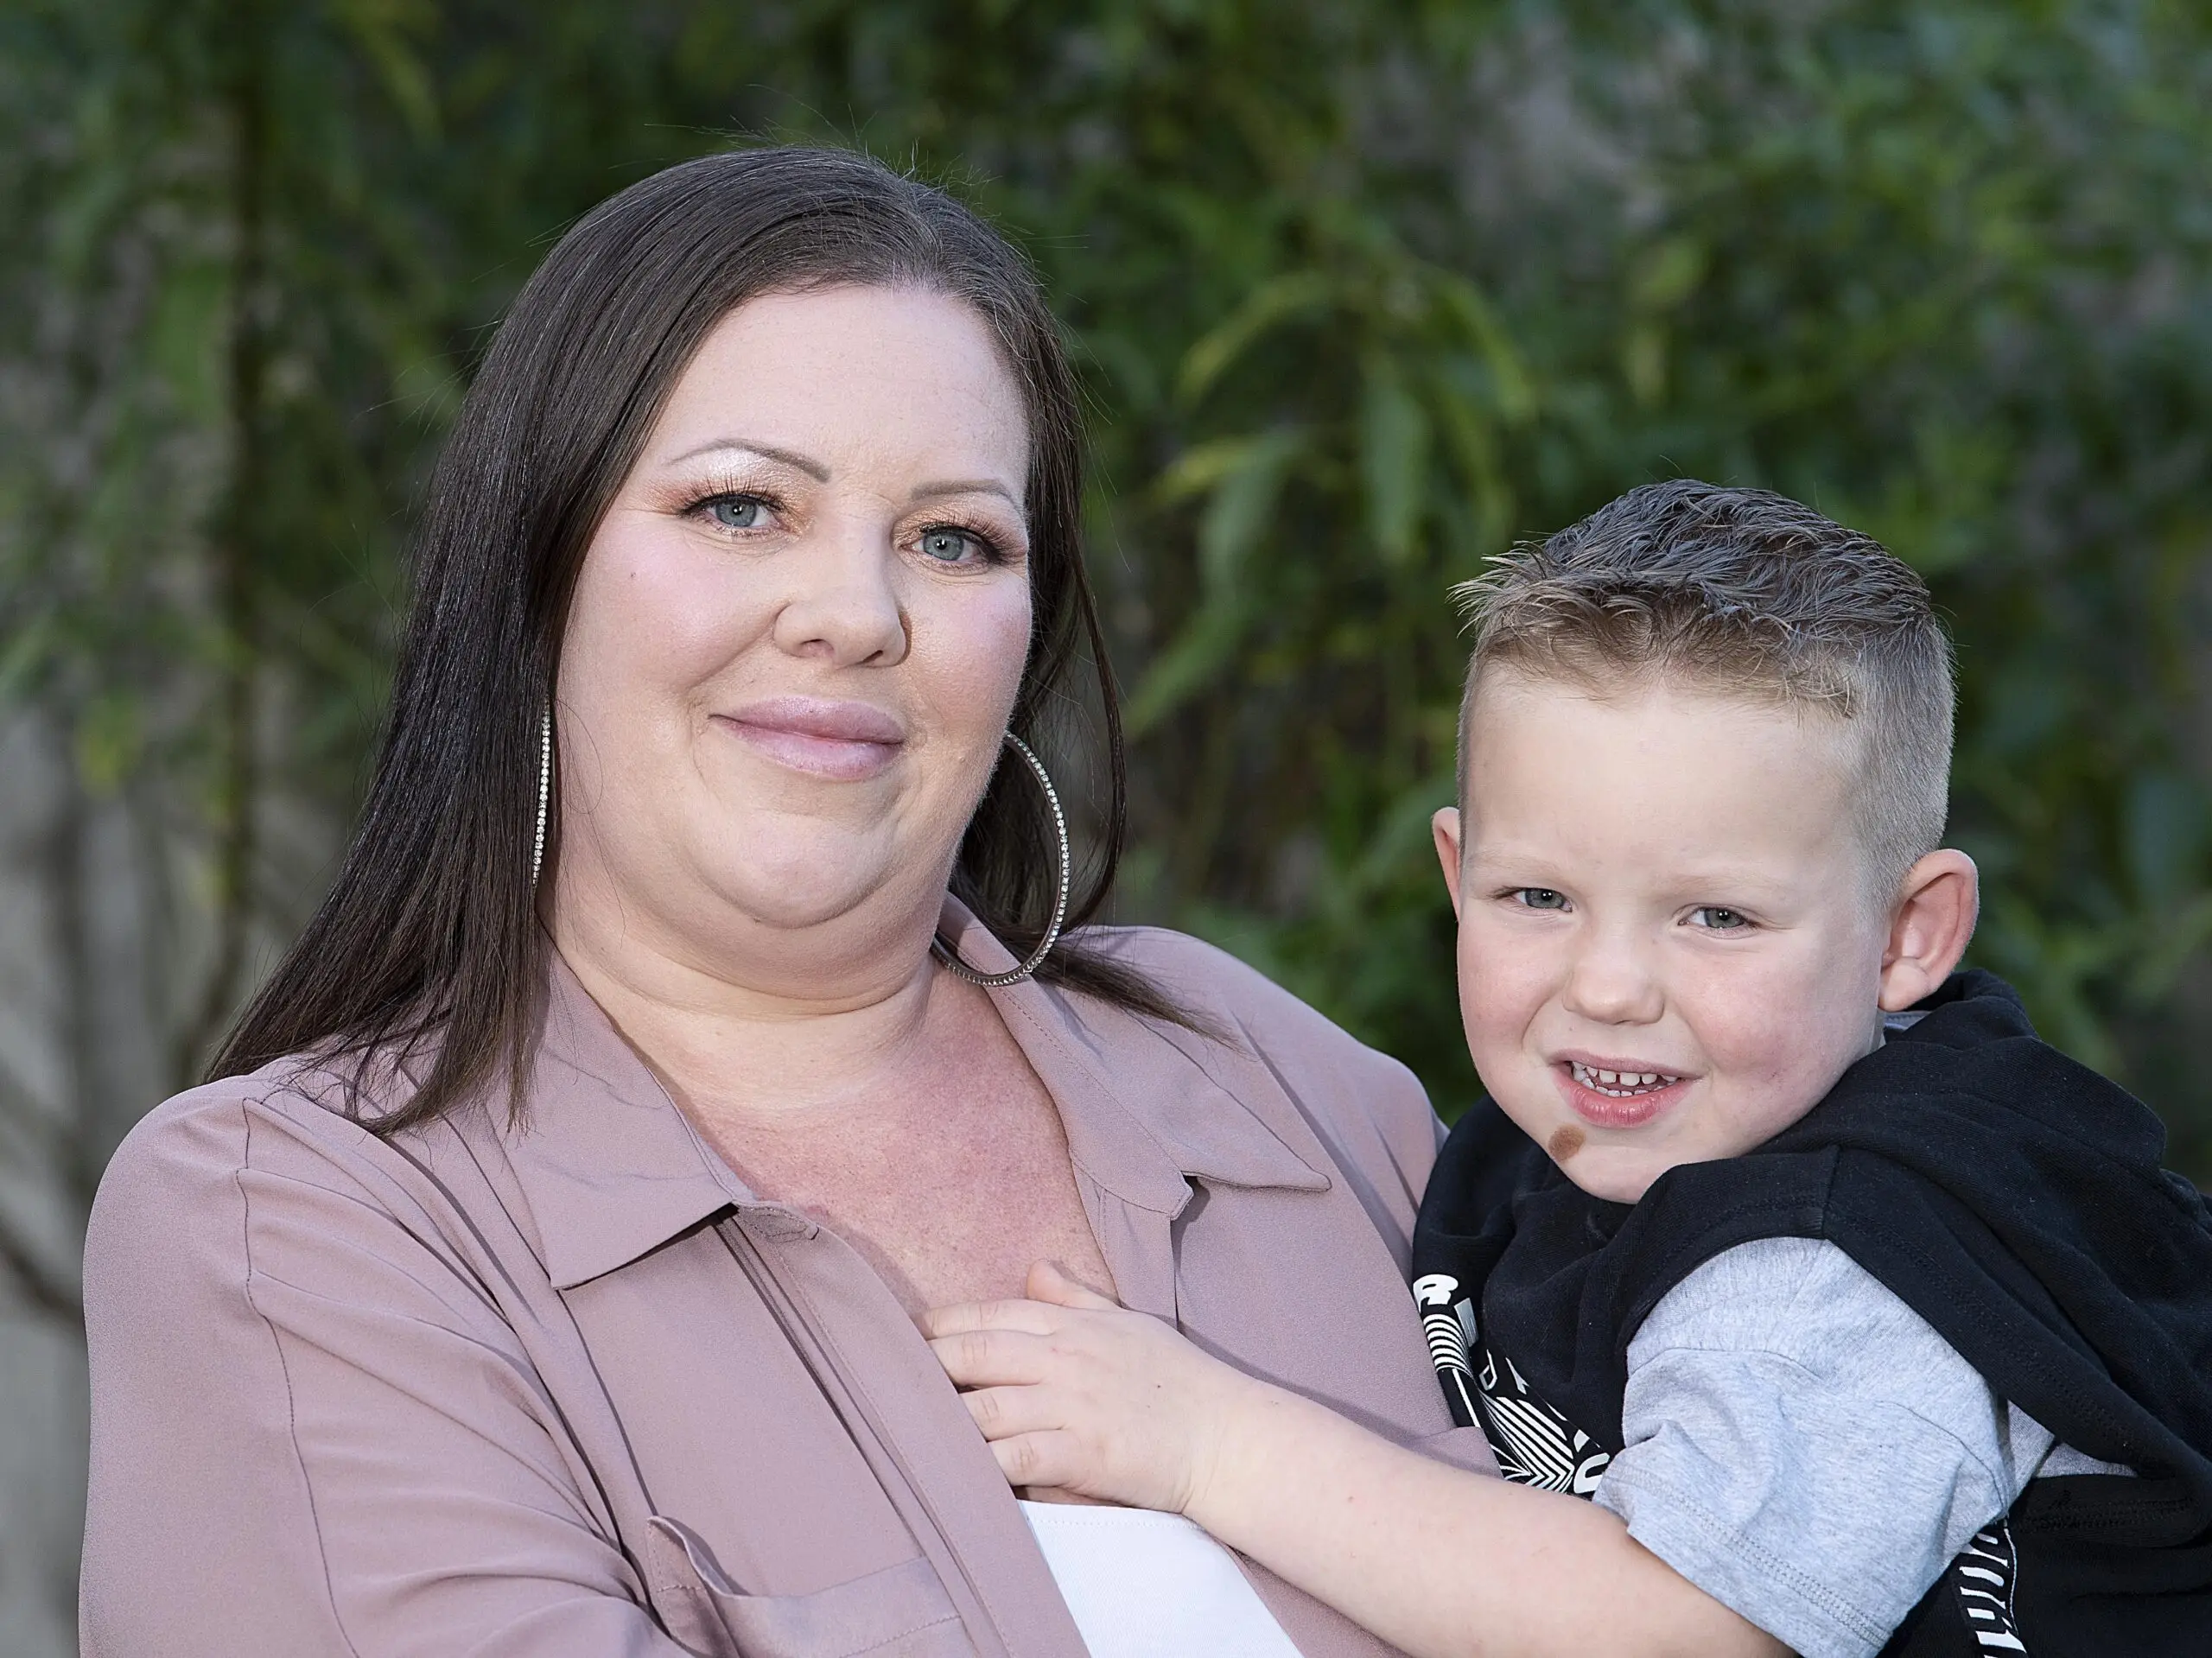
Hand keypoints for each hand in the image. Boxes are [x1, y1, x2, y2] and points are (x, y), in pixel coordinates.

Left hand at [920, 1261, 1261, 1515]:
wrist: (1226, 1435)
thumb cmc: (1176, 1380)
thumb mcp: (1126, 1322)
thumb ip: (1075, 1298)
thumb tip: (1033, 1268)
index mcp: (1071, 1324)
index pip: (987, 1315)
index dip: (936, 1326)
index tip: (896, 1339)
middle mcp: (1065, 1357)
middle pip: (973, 1354)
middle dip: (920, 1367)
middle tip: (872, 1381)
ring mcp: (1073, 1405)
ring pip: (986, 1407)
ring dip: (937, 1420)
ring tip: (892, 1429)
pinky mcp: (1083, 1453)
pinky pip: (1016, 1457)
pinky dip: (978, 1465)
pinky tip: (947, 1473)